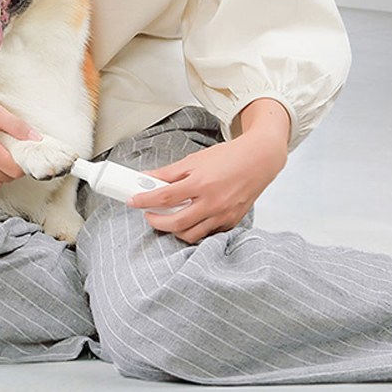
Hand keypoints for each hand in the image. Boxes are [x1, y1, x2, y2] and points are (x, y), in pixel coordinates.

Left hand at [127, 99, 289, 243]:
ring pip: (191, 234)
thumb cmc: (228, 157)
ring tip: (167, 218)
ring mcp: (223, 215)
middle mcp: (213, 202)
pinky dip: (195, 229)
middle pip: (176, 223)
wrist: (258, 160)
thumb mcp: (194, 160)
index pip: (165, 197)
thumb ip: (169, 172)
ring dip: (174, 229)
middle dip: (156, 222)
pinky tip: (189, 219)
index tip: (133, 200)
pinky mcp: (231, 222)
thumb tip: (147, 178)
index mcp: (201, 183)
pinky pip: (208, 233)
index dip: (145, 200)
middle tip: (148, 214)